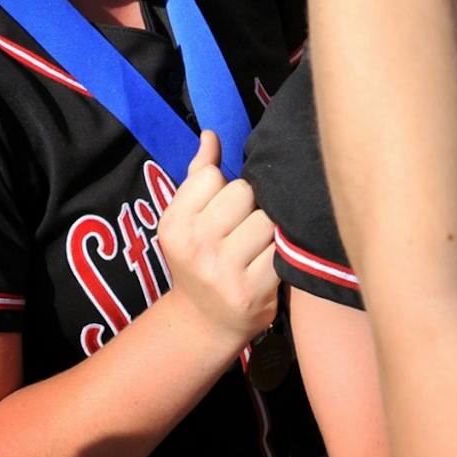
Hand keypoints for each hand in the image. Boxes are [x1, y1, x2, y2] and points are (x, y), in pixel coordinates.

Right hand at [156, 132, 278, 347]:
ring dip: (270, 229)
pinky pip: (282, 249)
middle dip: (251, 205)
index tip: (221, 206)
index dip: (223, 186)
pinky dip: (282, 252)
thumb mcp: (187, 220)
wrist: (205, 322)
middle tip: (243, 227)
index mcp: (173, 226)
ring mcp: (223, 271)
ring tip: (258, 245)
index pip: (211, 176)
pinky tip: (270, 263)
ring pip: (267, 219)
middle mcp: (194, 248)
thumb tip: (211, 134)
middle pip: (243, 192)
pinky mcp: (253, 290)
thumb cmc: (200, 258)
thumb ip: (199, 175)